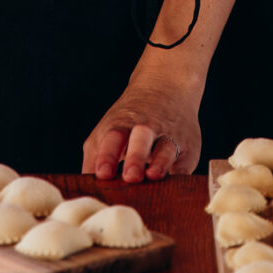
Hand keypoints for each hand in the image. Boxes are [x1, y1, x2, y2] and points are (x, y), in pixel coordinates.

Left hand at [83, 79, 202, 184]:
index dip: (107, 156)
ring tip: (153, 175)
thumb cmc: (130, 120)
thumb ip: (94, 158)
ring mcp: (170, 135)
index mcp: (122, 125)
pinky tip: (175, 181)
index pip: (113, 139)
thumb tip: (84, 187)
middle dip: (135, 157)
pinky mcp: (189, 147)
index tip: (102, 173)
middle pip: (140, 140)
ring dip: (160, 162)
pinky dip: (182, 170)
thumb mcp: (107, 130)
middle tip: (130, 176)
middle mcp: (147, 128)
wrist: (168, 86)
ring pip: (167, 147)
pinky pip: (187, 160)